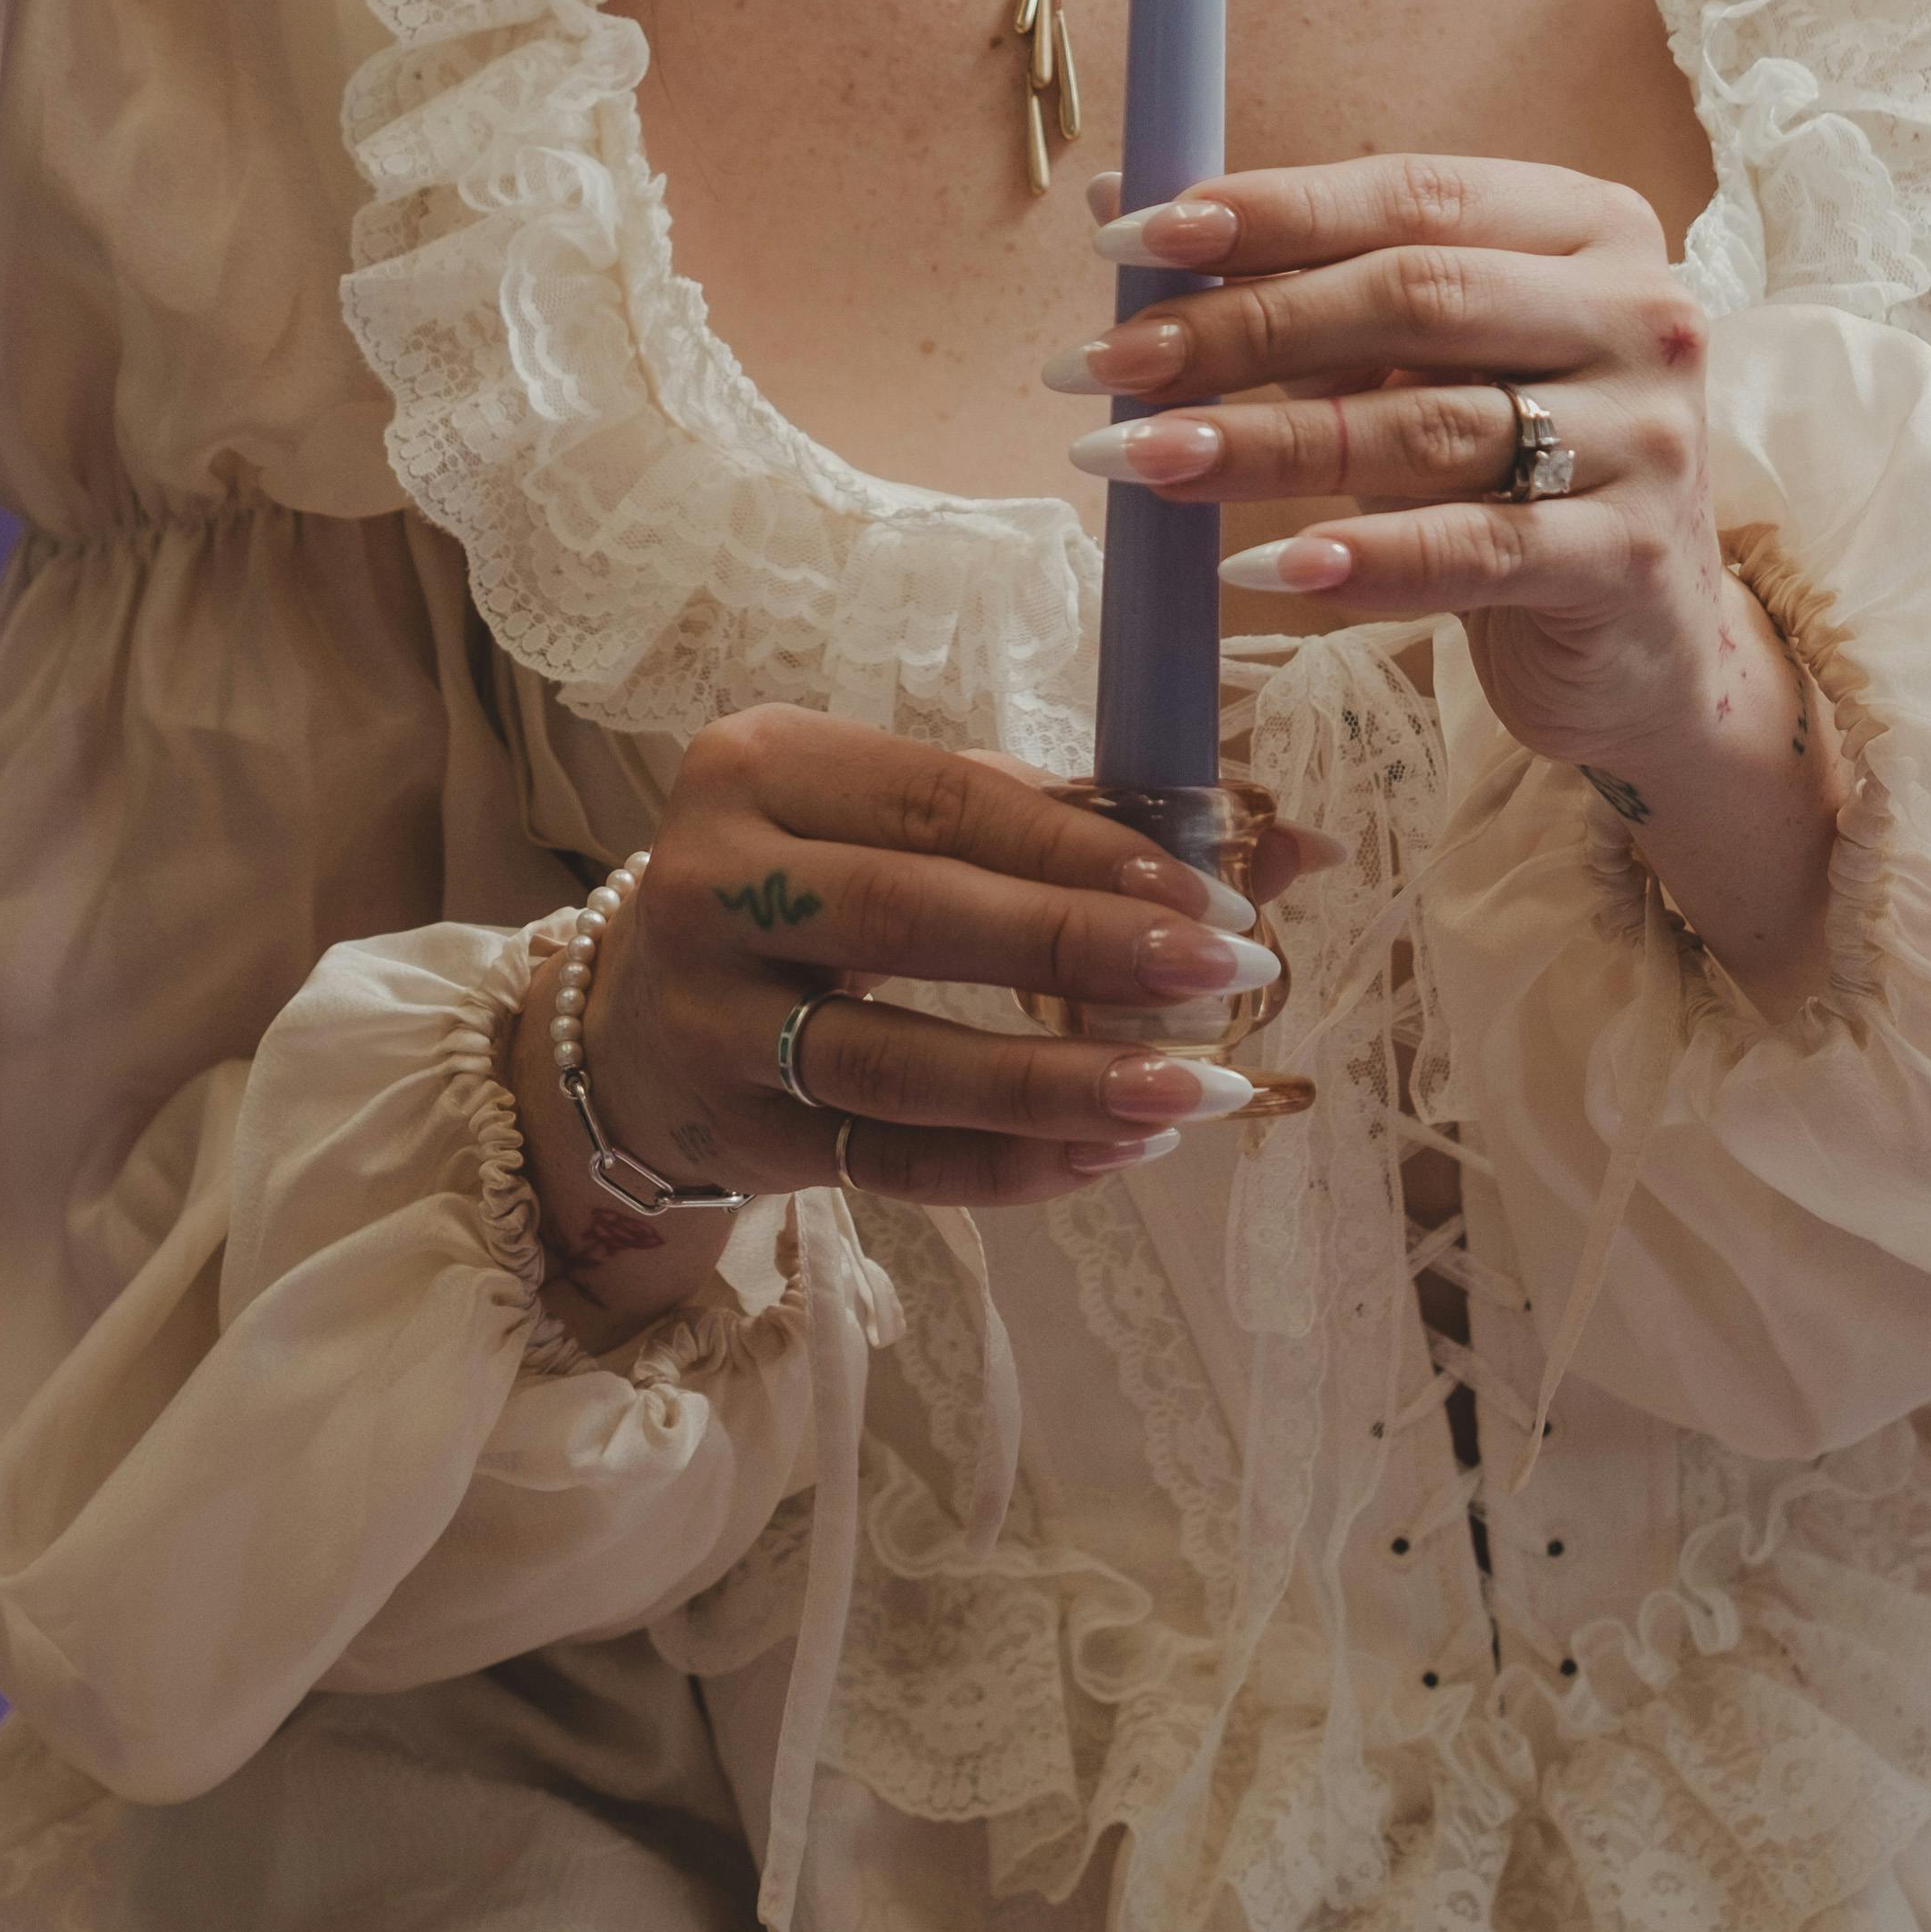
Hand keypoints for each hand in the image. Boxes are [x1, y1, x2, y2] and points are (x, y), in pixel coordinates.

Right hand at [518, 712, 1325, 1321]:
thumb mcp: (896, 827)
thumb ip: (1069, 826)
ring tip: (1193, 1090)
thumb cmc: (808, 892)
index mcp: (765, 765)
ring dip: (1061, 1081)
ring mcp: (710, 1020)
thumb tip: (1293, 847)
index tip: (1213, 892)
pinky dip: (1008, 1166)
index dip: (1084, 848)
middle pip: (915, 916)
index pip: (946, 800)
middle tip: (1228, 974)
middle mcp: (714, 881)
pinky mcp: (733, 1136)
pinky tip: (1111, 1154)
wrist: (637, 1027)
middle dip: (1084, 949)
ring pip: (901, 1063)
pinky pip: (889, 1162)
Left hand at [1052, 154, 1838, 1003]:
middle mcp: (1639, 313)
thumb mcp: (1421, 363)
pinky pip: (1473, 549)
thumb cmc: (1509, 474)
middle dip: (1239, 327)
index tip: (1127, 235)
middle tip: (1103, 364)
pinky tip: (1259, 568)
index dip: (1265, 211)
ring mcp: (1648, 436)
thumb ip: (1300, 284)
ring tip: (1136, 459)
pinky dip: (1361, 558)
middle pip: (1415, 299)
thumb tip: (1120, 199)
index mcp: (1587, 228)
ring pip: (1428, 426)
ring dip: (1262, 443)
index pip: (1411, 195)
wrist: (1642, 643)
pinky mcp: (1631, 557)